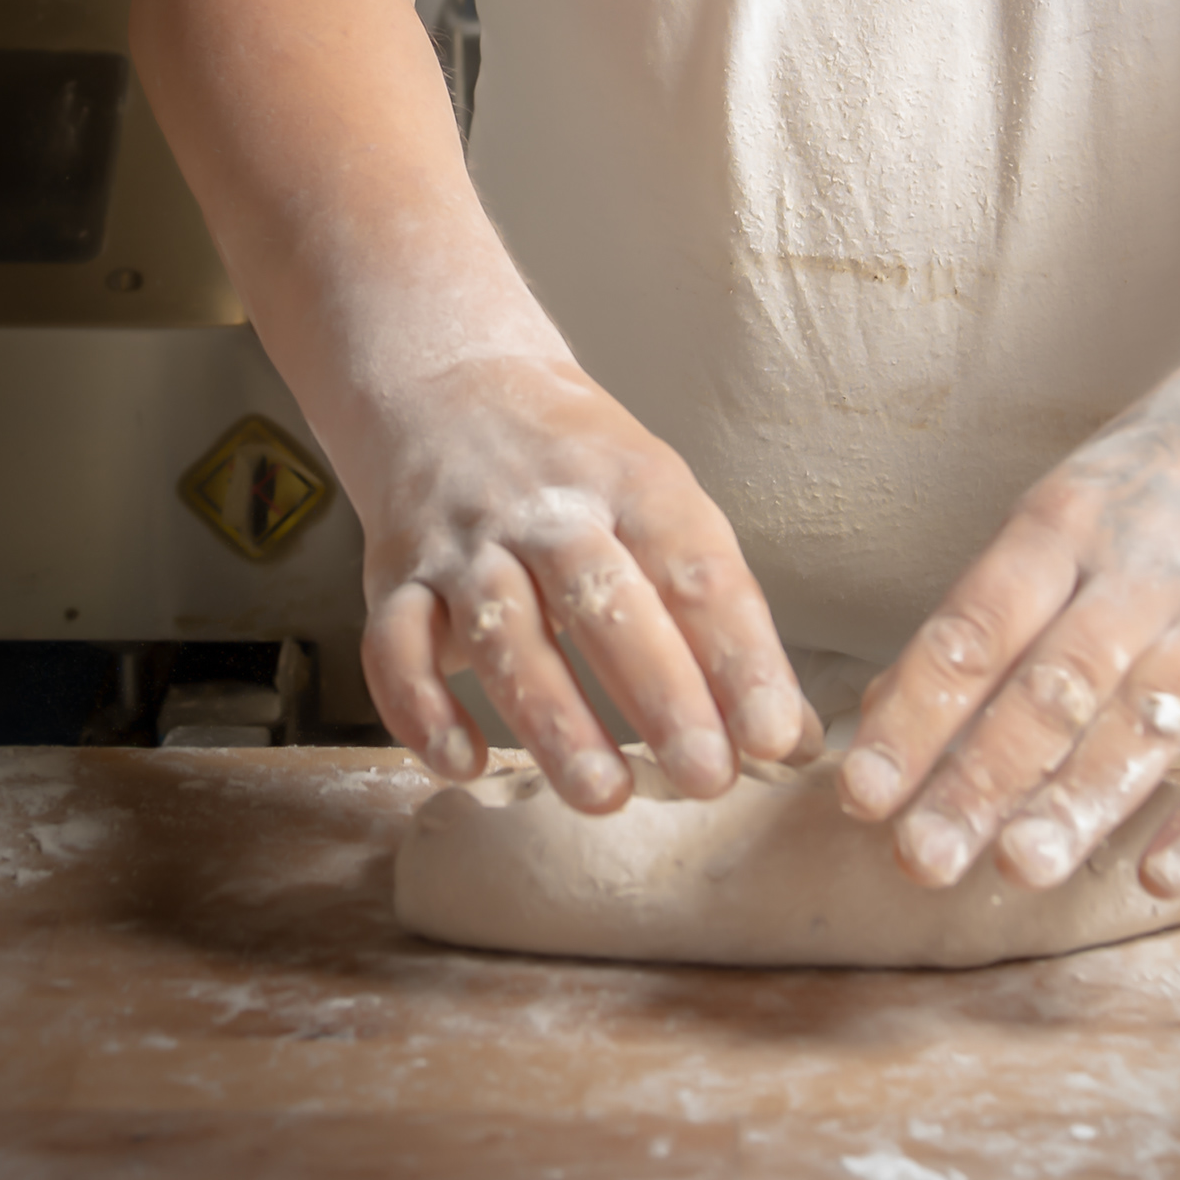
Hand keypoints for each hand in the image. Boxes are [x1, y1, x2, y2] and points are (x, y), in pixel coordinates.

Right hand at [357, 353, 821, 810]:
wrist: (450, 384)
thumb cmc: (579, 466)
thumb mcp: (659, 501)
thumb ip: (714, 612)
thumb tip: (784, 734)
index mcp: (634, 482)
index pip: (696, 569)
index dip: (738, 653)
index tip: (774, 733)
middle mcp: (548, 509)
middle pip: (604, 599)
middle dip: (660, 692)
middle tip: (706, 777)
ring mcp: (467, 542)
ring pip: (503, 632)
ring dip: (553, 720)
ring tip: (604, 795)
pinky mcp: (394, 576)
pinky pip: (395, 648)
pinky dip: (422, 711)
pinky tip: (465, 764)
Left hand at [836, 354, 1179, 894]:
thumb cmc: (1173, 466)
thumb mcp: (1074, 503)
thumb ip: (993, 606)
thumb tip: (887, 710)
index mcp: (1069, 519)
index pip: (978, 627)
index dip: (918, 712)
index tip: (864, 792)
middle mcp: (1146, 564)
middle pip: (1055, 684)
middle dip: (983, 778)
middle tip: (922, 859)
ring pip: (1149, 718)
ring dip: (1082, 798)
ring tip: (1021, 869)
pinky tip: (1162, 874)